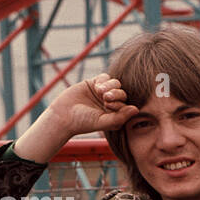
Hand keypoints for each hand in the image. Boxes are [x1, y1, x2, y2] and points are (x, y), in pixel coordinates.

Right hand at [11, 74, 139, 165]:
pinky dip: (103, 80)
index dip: (120, 102)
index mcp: (116, 115)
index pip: (127, 105)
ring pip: (116, 83)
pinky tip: (96, 86)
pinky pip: (105, 77)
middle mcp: (111, 104)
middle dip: (116, 93)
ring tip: (99, 91)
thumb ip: (120, 117)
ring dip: (110, 85)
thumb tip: (137, 109)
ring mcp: (103, 94)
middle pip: (122, 93)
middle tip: (105, 98)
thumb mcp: (103, 122)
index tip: (108, 106)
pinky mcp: (94, 84)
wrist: (63, 115)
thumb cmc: (83, 122)